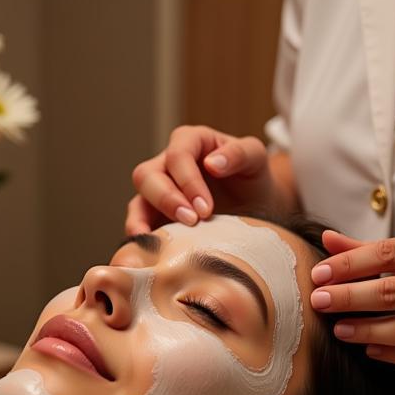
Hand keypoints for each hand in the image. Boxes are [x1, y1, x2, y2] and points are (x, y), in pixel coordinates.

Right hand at [125, 125, 276, 234]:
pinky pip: (138, 225)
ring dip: (144, 221)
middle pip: (147, 175)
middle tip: (191, 222)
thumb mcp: (256, 159)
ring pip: (137, 201)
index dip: (188, 181)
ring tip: (159, 242)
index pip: (177, 154)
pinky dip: (140, 238)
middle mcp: (168, 164)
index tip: (206, 209)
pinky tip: (149, 253)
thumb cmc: (253, 180)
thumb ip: (239, 154)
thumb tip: (212, 164)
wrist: (256, 210)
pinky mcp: (154, 218)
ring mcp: (157, 192)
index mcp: (191, 142)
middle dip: (167, 200)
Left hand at [309, 228, 394, 380]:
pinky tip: (367, 348)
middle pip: (390, 291)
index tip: (318, 274)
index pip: (388, 253)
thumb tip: (328, 240)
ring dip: (363, 330)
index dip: (348, 265)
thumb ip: (378, 252)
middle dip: (347, 296)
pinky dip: (387, 353)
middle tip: (318, 301)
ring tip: (338, 329)